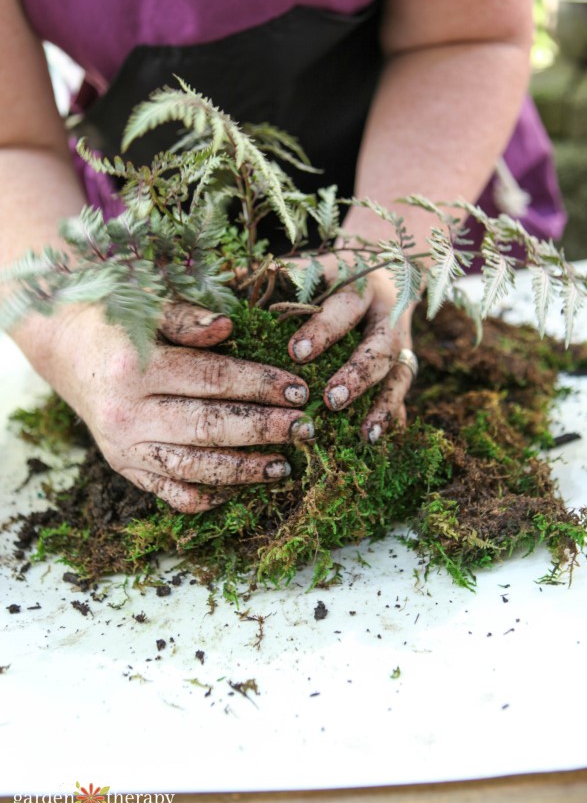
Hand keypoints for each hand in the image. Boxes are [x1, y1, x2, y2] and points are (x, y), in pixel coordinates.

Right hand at [39, 301, 312, 512]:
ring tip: (283, 467)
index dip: (259, 384)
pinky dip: (204, 496)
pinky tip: (239, 491)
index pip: (211, 379)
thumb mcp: (147, 306)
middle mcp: (127, 414)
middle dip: (262, 430)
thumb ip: (187, 318)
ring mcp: (123, 447)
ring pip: (191, 467)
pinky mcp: (123, 467)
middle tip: (305, 429)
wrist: (65, 348)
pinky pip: (167, 491)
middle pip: (208, 426)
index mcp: (136, 368)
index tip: (298, 390)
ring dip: (241, 470)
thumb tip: (228, 326)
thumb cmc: (116, 320)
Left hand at [288, 261, 416, 440]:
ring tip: (365, 433)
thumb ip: (279, 275)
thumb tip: (234, 275)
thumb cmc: (333, 276)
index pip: (343, 306)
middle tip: (331, 400)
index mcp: (359, 288)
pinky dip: (393, 417)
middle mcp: (387, 315)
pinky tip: (377, 441)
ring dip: (383, 404)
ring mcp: (402, 343)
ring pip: (398, 373)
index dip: (322, 329)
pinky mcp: (404, 366)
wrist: (386, 274)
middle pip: (379, 345)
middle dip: (357, 373)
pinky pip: (402, 394)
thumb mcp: (313, 269)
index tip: (296, 353)